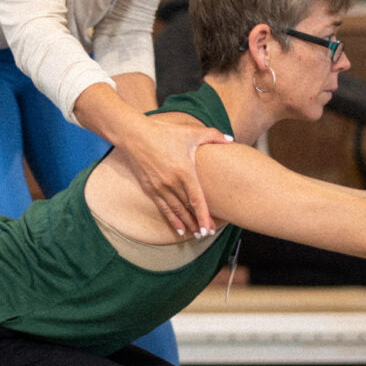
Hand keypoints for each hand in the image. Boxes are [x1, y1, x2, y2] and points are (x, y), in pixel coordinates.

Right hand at [118, 116, 231, 236]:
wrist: (134, 135)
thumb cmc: (164, 132)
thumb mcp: (191, 132)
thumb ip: (213, 135)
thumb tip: (230, 139)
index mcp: (184, 172)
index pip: (196, 200)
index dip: (203, 216)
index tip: (209, 229)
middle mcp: (171, 183)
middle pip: (187, 209)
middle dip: (197, 223)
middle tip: (206, 234)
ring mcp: (159, 187)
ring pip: (176, 211)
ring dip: (186, 224)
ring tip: (195, 234)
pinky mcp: (150, 188)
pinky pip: (163, 208)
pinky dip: (171, 219)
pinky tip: (178, 228)